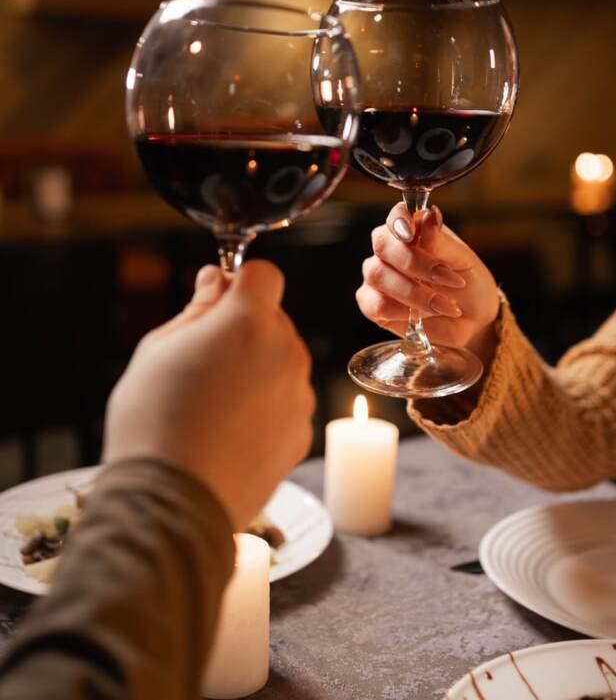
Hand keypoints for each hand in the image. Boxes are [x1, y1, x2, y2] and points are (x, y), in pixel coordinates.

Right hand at [103, 261, 314, 529]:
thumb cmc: (153, 419)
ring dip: (257, 369)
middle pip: (274, 320)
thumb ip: (198, 308)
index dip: (240, 283)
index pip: (264, 274)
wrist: (171, 502)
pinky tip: (230, 431)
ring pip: (282, 362)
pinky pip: (286, 402)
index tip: (217, 302)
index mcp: (250, 321)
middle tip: (202, 362)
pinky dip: (266, 408)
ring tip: (213, 404)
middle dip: (245, 329)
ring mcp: (299, 395)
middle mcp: (287, 352)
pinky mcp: (302, 432)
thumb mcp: (159, 348)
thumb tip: (216, 280)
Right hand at [356, 203, 500, 362]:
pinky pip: (375, 304)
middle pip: (382, 245)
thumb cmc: (469, 284)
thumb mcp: (463, 261)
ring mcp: (378, 278)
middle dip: (414, 263)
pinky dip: (401, 311)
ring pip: (378, 275)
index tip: (411, 233)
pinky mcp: (374, 306)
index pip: (396, 216)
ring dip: (413, 292)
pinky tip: (421, 315)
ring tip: (443, 304)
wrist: (473, 320)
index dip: (399, 221)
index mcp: (412, 231)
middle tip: (445, 278)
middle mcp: (389, 251)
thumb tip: (429, 215)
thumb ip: (441, 241)